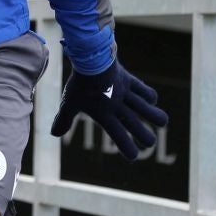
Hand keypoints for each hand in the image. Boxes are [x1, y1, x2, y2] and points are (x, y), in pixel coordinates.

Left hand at [50, 59, 168, 159]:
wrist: (89, 59)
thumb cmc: (78, 84)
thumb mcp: (68, 103)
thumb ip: (63, 120)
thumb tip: (54, 134)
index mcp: (104, 115)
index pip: (119, 136)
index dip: (128, 148)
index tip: (133, 156)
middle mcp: (118, 107)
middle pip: (136, 125)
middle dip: (146, 136)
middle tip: (150, 142)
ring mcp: (126, 93)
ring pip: (146, 108)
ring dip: (155, 116)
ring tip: (161, 122)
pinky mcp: (130, 81)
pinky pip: (144, 91)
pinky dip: (149, 96)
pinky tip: (150, 100)